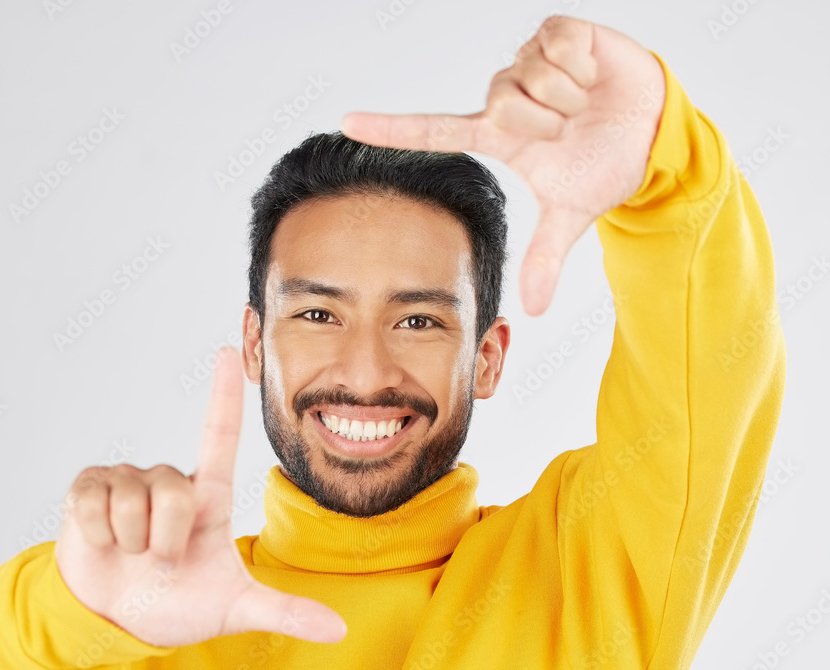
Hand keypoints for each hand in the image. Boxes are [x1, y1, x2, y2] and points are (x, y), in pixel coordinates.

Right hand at [54, 346, 347, 646]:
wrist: (117, 622)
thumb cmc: (178, 605)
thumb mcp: (234, 610)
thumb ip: (285, 612)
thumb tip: (339, 632)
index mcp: (208, 497)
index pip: (218, 434)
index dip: (222, 394)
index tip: (228, 349)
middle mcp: (170, 481)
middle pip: (174, 494)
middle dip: (167, 543)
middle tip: (162, 562)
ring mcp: (127, 481)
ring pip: (133, 502)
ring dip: (132, 544)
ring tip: (133, 554)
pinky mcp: (88, 488)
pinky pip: (94, 503)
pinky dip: (99, 536)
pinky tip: (104, 546)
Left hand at [340, 16, 664, 316]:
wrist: (651, 131)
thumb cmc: (601, 165)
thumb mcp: (569, 215)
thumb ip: (544, 258)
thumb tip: (533, 309)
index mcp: (497, 137)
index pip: (433, 132)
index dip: (391, 129)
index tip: (347, 124)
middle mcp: (504, 97)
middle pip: (501, 107)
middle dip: (544, 126)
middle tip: (568, 131)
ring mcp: (528, 62)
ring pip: (531, 79)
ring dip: (567, 101)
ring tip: (583, 105)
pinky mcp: (558, 32)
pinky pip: (556, 48)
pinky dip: (582, 69)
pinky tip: (592, 77)